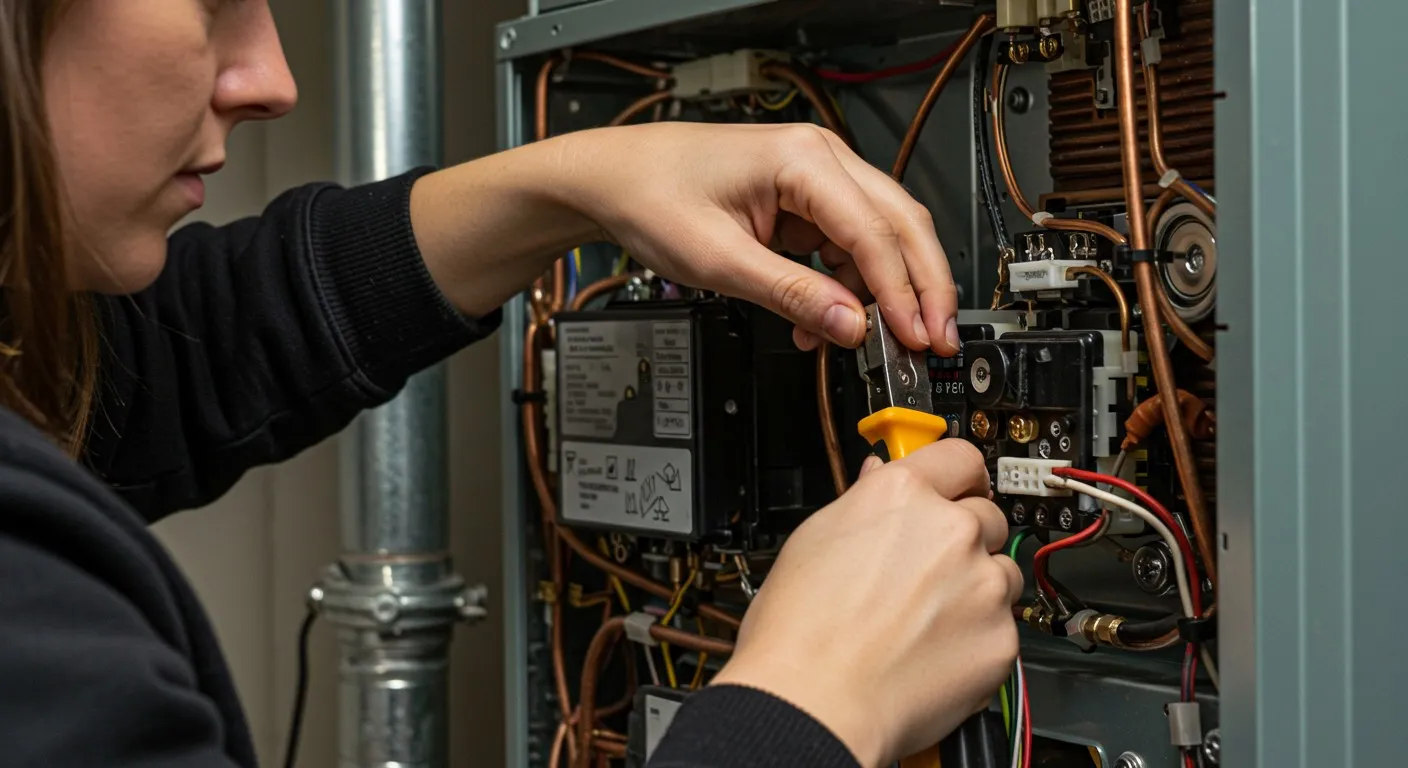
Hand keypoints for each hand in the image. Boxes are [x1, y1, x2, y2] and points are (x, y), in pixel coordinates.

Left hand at [555, 122, 959, 353]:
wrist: (614, 178)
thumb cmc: (651, 195)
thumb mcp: (719, 259)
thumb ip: (790, 294)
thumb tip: (850, 325)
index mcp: (803, 159)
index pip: (876, 231)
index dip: (902, 291)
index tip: (915, 337)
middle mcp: (820, 160)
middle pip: (900, 226)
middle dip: (923, 288)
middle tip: (934, 341)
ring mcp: (815, 180)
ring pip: (879, 239)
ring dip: (883, 293)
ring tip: (877, 344)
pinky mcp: (804, 203)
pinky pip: (845, 248)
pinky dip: (846, 288)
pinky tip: (827, 322)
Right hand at [708, 441, 1021, 766]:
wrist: (813, 703)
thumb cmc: (798, 631)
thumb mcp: (814, 540)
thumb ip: (863, 502)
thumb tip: (881, 478)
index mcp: (901, 495)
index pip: (959, 456)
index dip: (960, 474)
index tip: (961, 486)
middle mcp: (950, 531)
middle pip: (986, 515)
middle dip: (964, 538)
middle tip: (927, 572)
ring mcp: (982, 585)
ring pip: (1000, 572)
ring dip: (976, 588)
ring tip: (924, 620)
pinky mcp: (1000, 639)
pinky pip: (1002, 627)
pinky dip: (977, 638)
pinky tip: (932, 652)